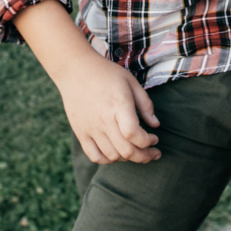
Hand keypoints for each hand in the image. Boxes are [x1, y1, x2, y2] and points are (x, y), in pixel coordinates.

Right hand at [13, 0, 160, 163]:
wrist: (75, 70)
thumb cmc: (106, 74)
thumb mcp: (131, 82)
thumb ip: (145, 104)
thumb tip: (156, 125)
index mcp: (119, 106)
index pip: (134, 135)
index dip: (148, 142)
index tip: (155, 138)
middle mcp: (104, 120)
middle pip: (126, 151)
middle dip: (144, 156)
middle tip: (152, 152)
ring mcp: (90, 128)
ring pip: (112, 156)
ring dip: (128, 158)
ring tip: (135, 150)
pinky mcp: (81, 133)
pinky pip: (94, 156)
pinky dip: (108, 160)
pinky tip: (116, 153)